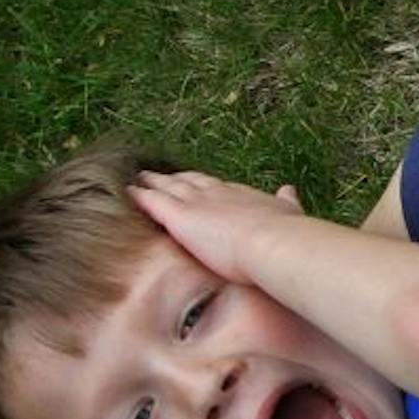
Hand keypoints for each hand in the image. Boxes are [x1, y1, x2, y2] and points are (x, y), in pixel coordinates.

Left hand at [129, 169, 303, 281]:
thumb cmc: (285, 236)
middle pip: (190, 181)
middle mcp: (216, 193)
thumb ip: (286, 202)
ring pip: (168, 187)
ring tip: (141, 178)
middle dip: (176, 178)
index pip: (217, 186)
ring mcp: (196, 202)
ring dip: (154, 181)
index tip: (196, 181)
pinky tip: (128, 192)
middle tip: (161, 175)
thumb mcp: (289, 213)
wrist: (273, 243)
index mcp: (241, 195)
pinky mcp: (179, 216)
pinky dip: (140, 196)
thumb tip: (289, 189)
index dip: (204, 183)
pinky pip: (152, 202)